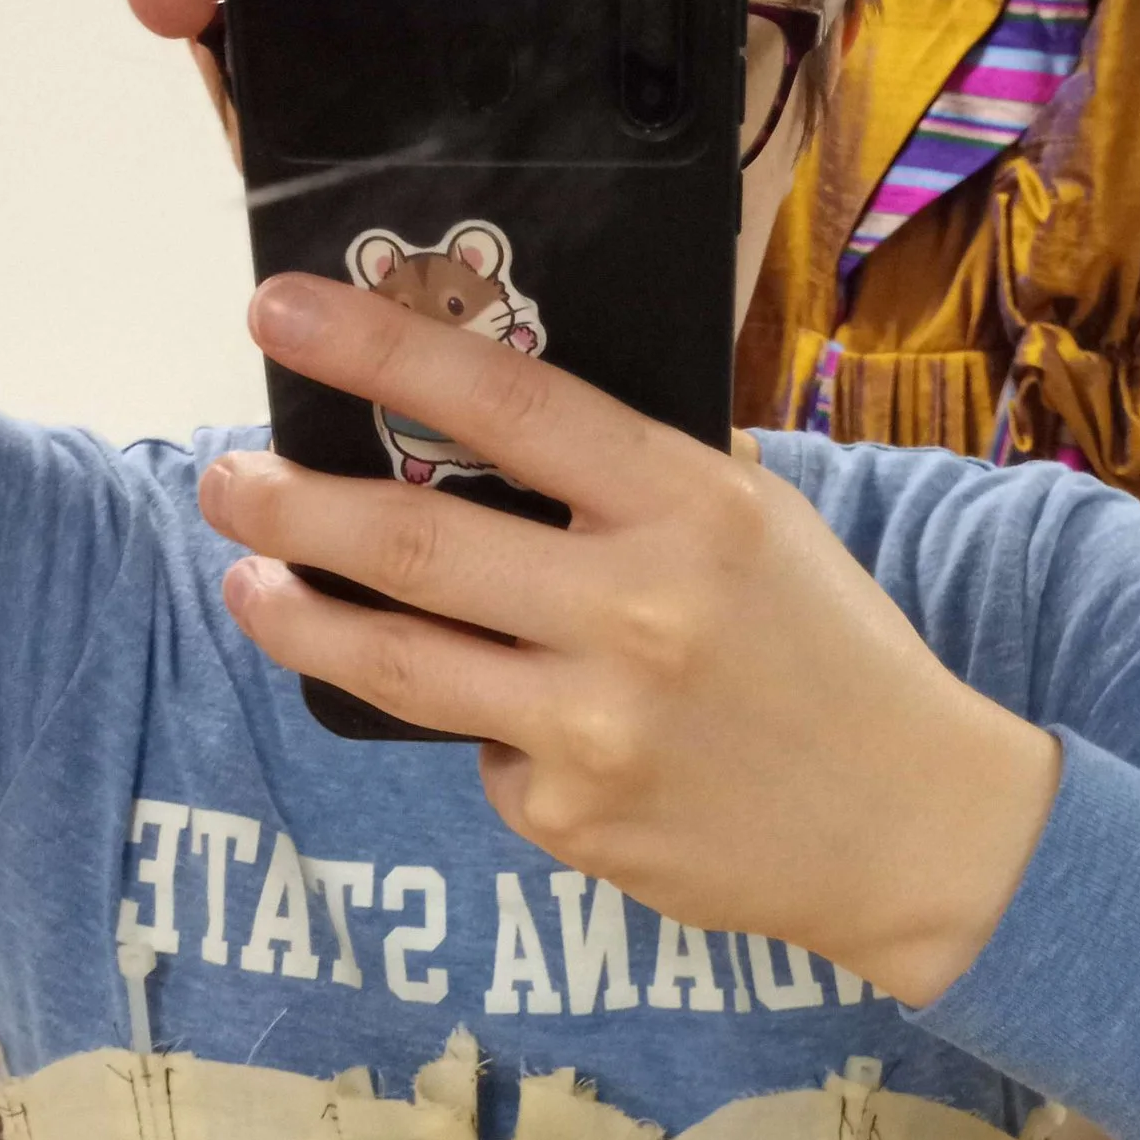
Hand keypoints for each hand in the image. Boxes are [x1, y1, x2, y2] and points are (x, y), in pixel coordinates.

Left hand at [202, 282, 1063, 1005]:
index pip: (504, 401)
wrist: (915, 827)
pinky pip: (482, 759)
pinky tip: (523, 728)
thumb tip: (495, 414)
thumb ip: (642, 475)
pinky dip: (481, 734)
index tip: (278, 311)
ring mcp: (597, 725)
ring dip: (301, 618)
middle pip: (412, 541)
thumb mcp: (764, 525)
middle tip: (225, 480)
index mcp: (688, 505)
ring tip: (252, 583)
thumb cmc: (831, 654)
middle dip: (289, 505)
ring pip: (398, 664)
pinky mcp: (575, 818)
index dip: (377, 350)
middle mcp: (637, 610)